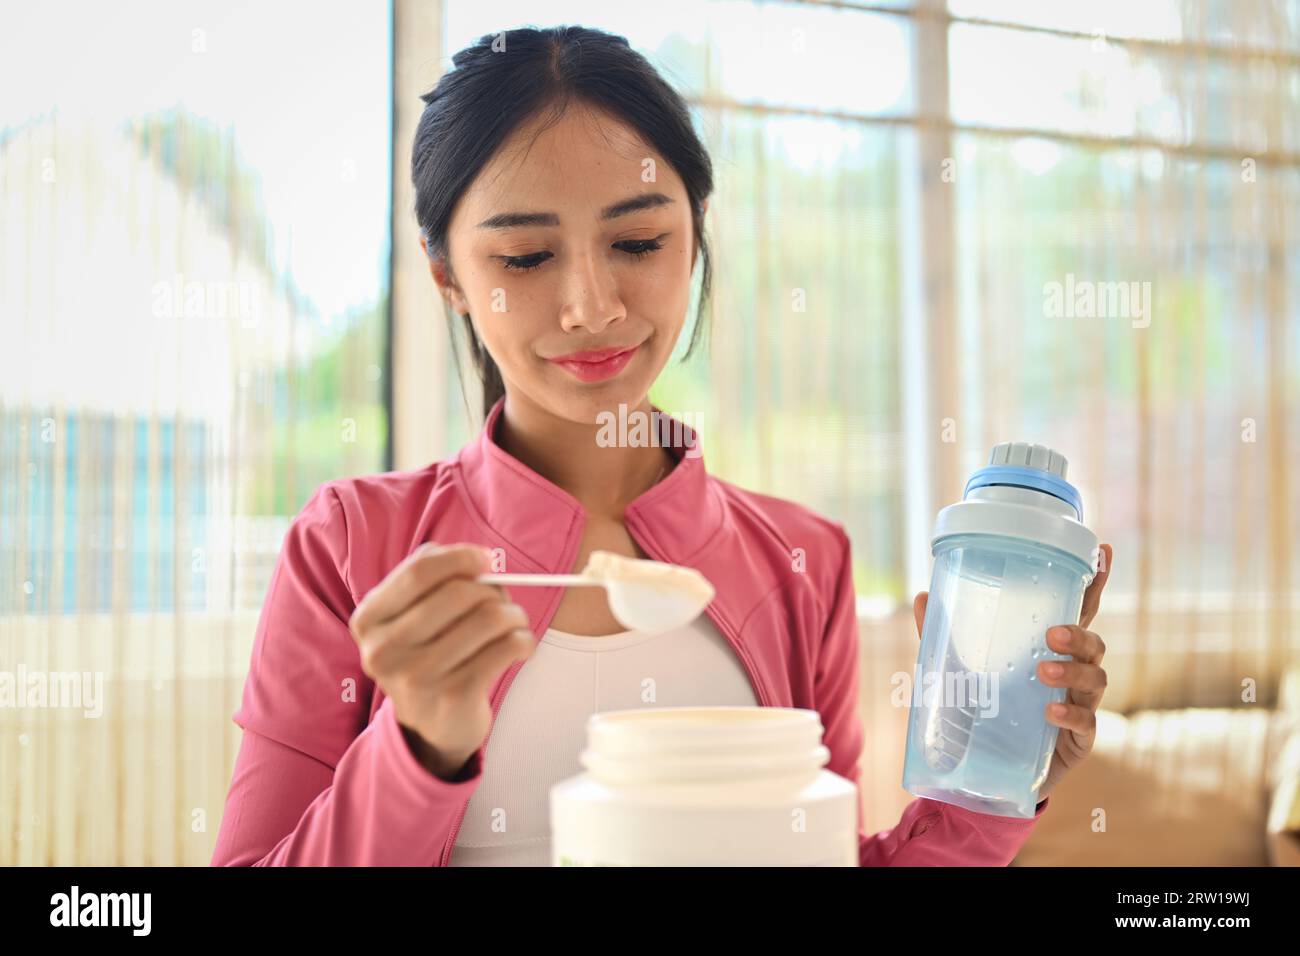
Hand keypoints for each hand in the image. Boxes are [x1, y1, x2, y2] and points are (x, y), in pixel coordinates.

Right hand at [348, 543, 535, 779]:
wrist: (432, 724)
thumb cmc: (428, 653)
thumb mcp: (411, 616)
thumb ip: (432, 578)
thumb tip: (476, 558)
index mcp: (368, 621)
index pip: (419, 572)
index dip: (460, 558)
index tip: (486, 560)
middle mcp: (384, 650)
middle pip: (457, 593)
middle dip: (492, 590)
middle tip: (503, 599)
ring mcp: (417, 677)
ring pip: (487, 619)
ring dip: (513, 615)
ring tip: (514, 623)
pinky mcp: (453, 697)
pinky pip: (504, 648)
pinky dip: (523, 640)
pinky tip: (521, 646)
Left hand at [911, 543, 1113, 802]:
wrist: (982, 774)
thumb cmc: (980, 711)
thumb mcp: (957, 670)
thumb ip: (941, 636)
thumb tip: (922, 596)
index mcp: (1049, 649)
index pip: (1077, 610)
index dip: (1094, 582)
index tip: (1103, 551)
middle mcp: (1071, 673)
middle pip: (1095, 642)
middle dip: (1079, 633)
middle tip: (1051, 633)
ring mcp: (1079, 705)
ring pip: (1097, 678)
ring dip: (1074, 670)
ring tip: (1042, 670)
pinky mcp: (1078, 740)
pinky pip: (1087, 723)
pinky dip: (1071, 713)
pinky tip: (1051, 711)